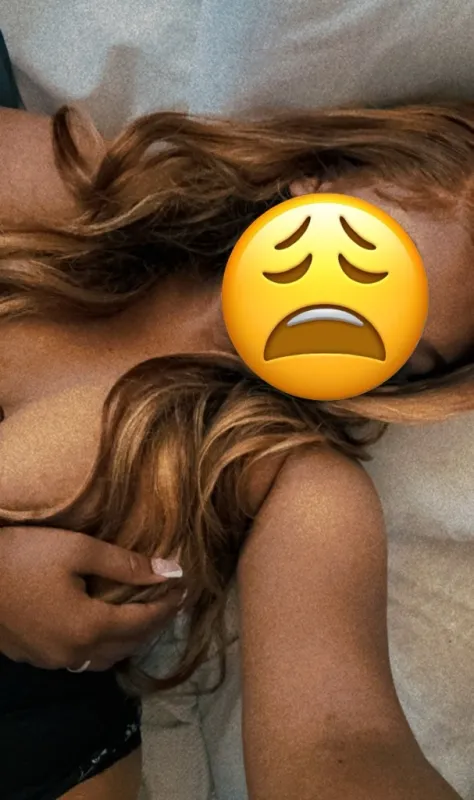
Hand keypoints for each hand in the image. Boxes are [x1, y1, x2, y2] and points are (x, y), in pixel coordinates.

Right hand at [0, 526, 183, 670]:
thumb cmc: (24, 555)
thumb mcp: (78, 550)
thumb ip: (125, 564)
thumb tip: (171, 571)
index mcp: (90, 627)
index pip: (144, 622)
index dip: (169, 606)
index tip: (187, 589)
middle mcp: (75, 653)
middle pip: (129, 645)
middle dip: (155, 624)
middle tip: (171, 602)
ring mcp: (52, 661)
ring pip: (106, 658)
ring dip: (130, 640)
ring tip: (144, 615)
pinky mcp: (35, 657)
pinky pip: (82, 659)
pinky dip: (103, 645)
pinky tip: (104, 627)